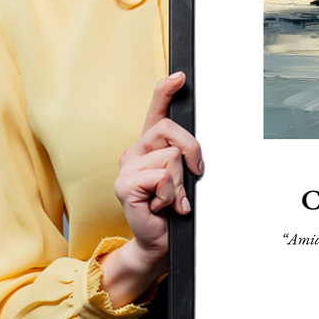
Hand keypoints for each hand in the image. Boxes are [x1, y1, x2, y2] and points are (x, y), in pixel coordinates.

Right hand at [99, 72, 203, 306]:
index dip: (166, 90)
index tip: (180, 76)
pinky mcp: (124, 185)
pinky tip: (161, 206)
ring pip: (171, 157)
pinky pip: (161, 177)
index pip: (156, 110)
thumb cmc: (172, 209)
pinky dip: (170, 195)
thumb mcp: (183, 177)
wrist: (159, 241)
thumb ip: (185, 157)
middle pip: (171, 130)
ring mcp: (127, 167)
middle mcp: (135, 151)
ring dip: (180, 183)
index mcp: (150, 145)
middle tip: (192, 175)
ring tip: (171, 199)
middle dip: (192, 152)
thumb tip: (195, 149)